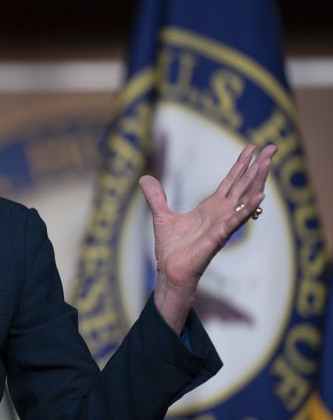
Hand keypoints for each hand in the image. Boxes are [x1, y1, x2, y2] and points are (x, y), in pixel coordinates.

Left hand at [138, 144, 275, 331]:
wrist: (170, 272)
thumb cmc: (172, 249)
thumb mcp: (161, 216)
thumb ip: (156, 197)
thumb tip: (144, 178)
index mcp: (211, 208)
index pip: (230, 181)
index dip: (241, 165)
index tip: (253, 147)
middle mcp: (221, 214)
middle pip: (243, 186)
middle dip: (257, 167)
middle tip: (273, 147)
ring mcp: (222, 225)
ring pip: (243, 200)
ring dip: (256, 181)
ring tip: (268, 163)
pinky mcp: (217, 238)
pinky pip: (234, 222)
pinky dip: (246, 210)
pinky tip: (259, 197)